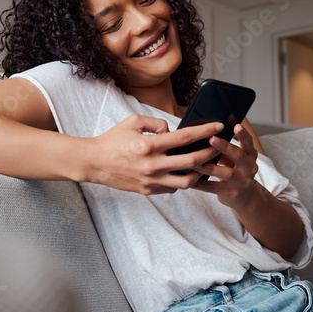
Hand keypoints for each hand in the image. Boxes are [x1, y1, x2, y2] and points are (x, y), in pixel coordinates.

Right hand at [84, 115, 222, 194]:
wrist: (94, 163)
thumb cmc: (112, 140)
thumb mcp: (133, 121)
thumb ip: (156, 123)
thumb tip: (171, 131)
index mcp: (150, 145)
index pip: (185, 137)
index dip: (205, 131)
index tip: (218, 126)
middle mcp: (153, 164)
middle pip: (192, 162)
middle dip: (210, 153)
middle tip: (219, 147)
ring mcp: (151, 180)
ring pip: (186, 182)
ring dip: (199, 173)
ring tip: (204, 165)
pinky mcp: (148, 190)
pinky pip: (172, 188)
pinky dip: (181, 180)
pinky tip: (184, 172)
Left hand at [193, 123, 260, 211]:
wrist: (244, 197)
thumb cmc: (235, 172)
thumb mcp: (235, 159)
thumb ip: (225, 148)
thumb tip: (206, 133)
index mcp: (250, 155)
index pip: (248, 143)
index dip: (243, 134)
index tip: (236, 125)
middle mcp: (249, 167)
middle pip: (239, 156)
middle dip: (225, 147)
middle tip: (212, 139)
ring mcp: (242, 182)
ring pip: (226, 173)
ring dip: (209, 167)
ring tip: (195, 162)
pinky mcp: (232, 194)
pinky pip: (214, 188)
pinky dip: (201, 184)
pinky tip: (190, 180)